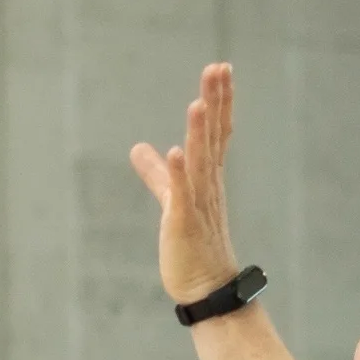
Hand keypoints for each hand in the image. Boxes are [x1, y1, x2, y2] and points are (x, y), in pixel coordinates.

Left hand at [130, 63, 240, 303]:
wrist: (207, 290)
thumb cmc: (192, 248)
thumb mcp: (171, 201)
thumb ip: (157, 173)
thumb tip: (138, 148)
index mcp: (207, 179)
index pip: (215, 133)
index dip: (218, 102)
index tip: (221, 70)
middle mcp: (208, 187)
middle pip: (211, 138)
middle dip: (215, 103)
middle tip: (220, 69)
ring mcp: (198, 205)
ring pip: (199, 162)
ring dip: (199, 133)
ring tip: (198, 103)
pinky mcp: (185, 224)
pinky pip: (183, 196)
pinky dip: (179, 173)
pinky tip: (175, 151)